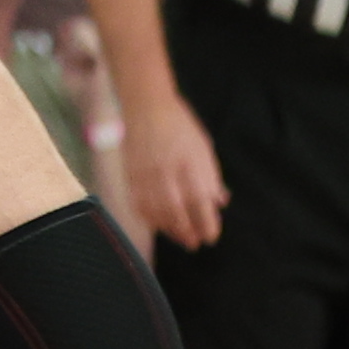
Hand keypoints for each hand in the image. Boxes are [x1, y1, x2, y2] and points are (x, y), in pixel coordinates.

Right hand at [134, 92, 231, 251]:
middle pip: (176, 210)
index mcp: (190, 162)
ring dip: (168, 228)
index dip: (206, 223)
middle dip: (187, 231)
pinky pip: (137, 201)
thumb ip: (210, 176)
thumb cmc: (181, 125)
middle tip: (194, 244)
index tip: (211, 236)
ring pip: (155, 209)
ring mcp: (145, 172)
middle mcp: (167, 170)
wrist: (145, 104)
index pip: (200, 201)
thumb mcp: (204, 148)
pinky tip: (156, 223)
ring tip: (179, 238)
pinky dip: (147, 216)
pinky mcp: (130, 173)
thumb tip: (219, 202)